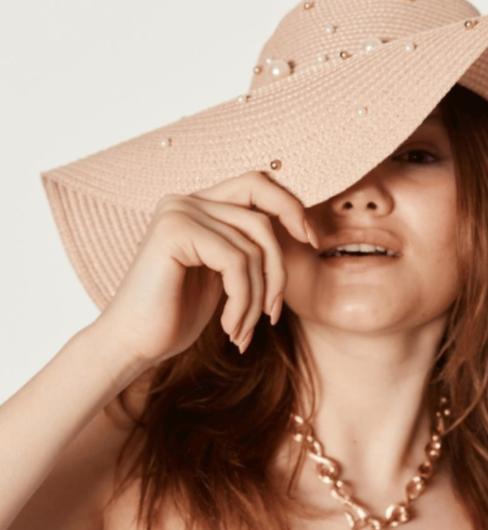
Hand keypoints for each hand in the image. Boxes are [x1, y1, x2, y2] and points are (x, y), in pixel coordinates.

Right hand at [92, 171, 316, 366]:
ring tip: (242, 331)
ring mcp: (178, 212)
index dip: (291, 207)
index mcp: (199, 205)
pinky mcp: (174, 232)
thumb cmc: (176, 317)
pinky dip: (242, 301)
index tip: (311, 241)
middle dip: (279, 265)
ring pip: (252, 247)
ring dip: (256, 299)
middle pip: (262, 212)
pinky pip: (236, 262)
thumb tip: (299, 230)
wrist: (133, 344)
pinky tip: (230, 329)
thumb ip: (248, 248)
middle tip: (274, 312)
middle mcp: (186, 199)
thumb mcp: (223, 276)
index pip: (258, 185)